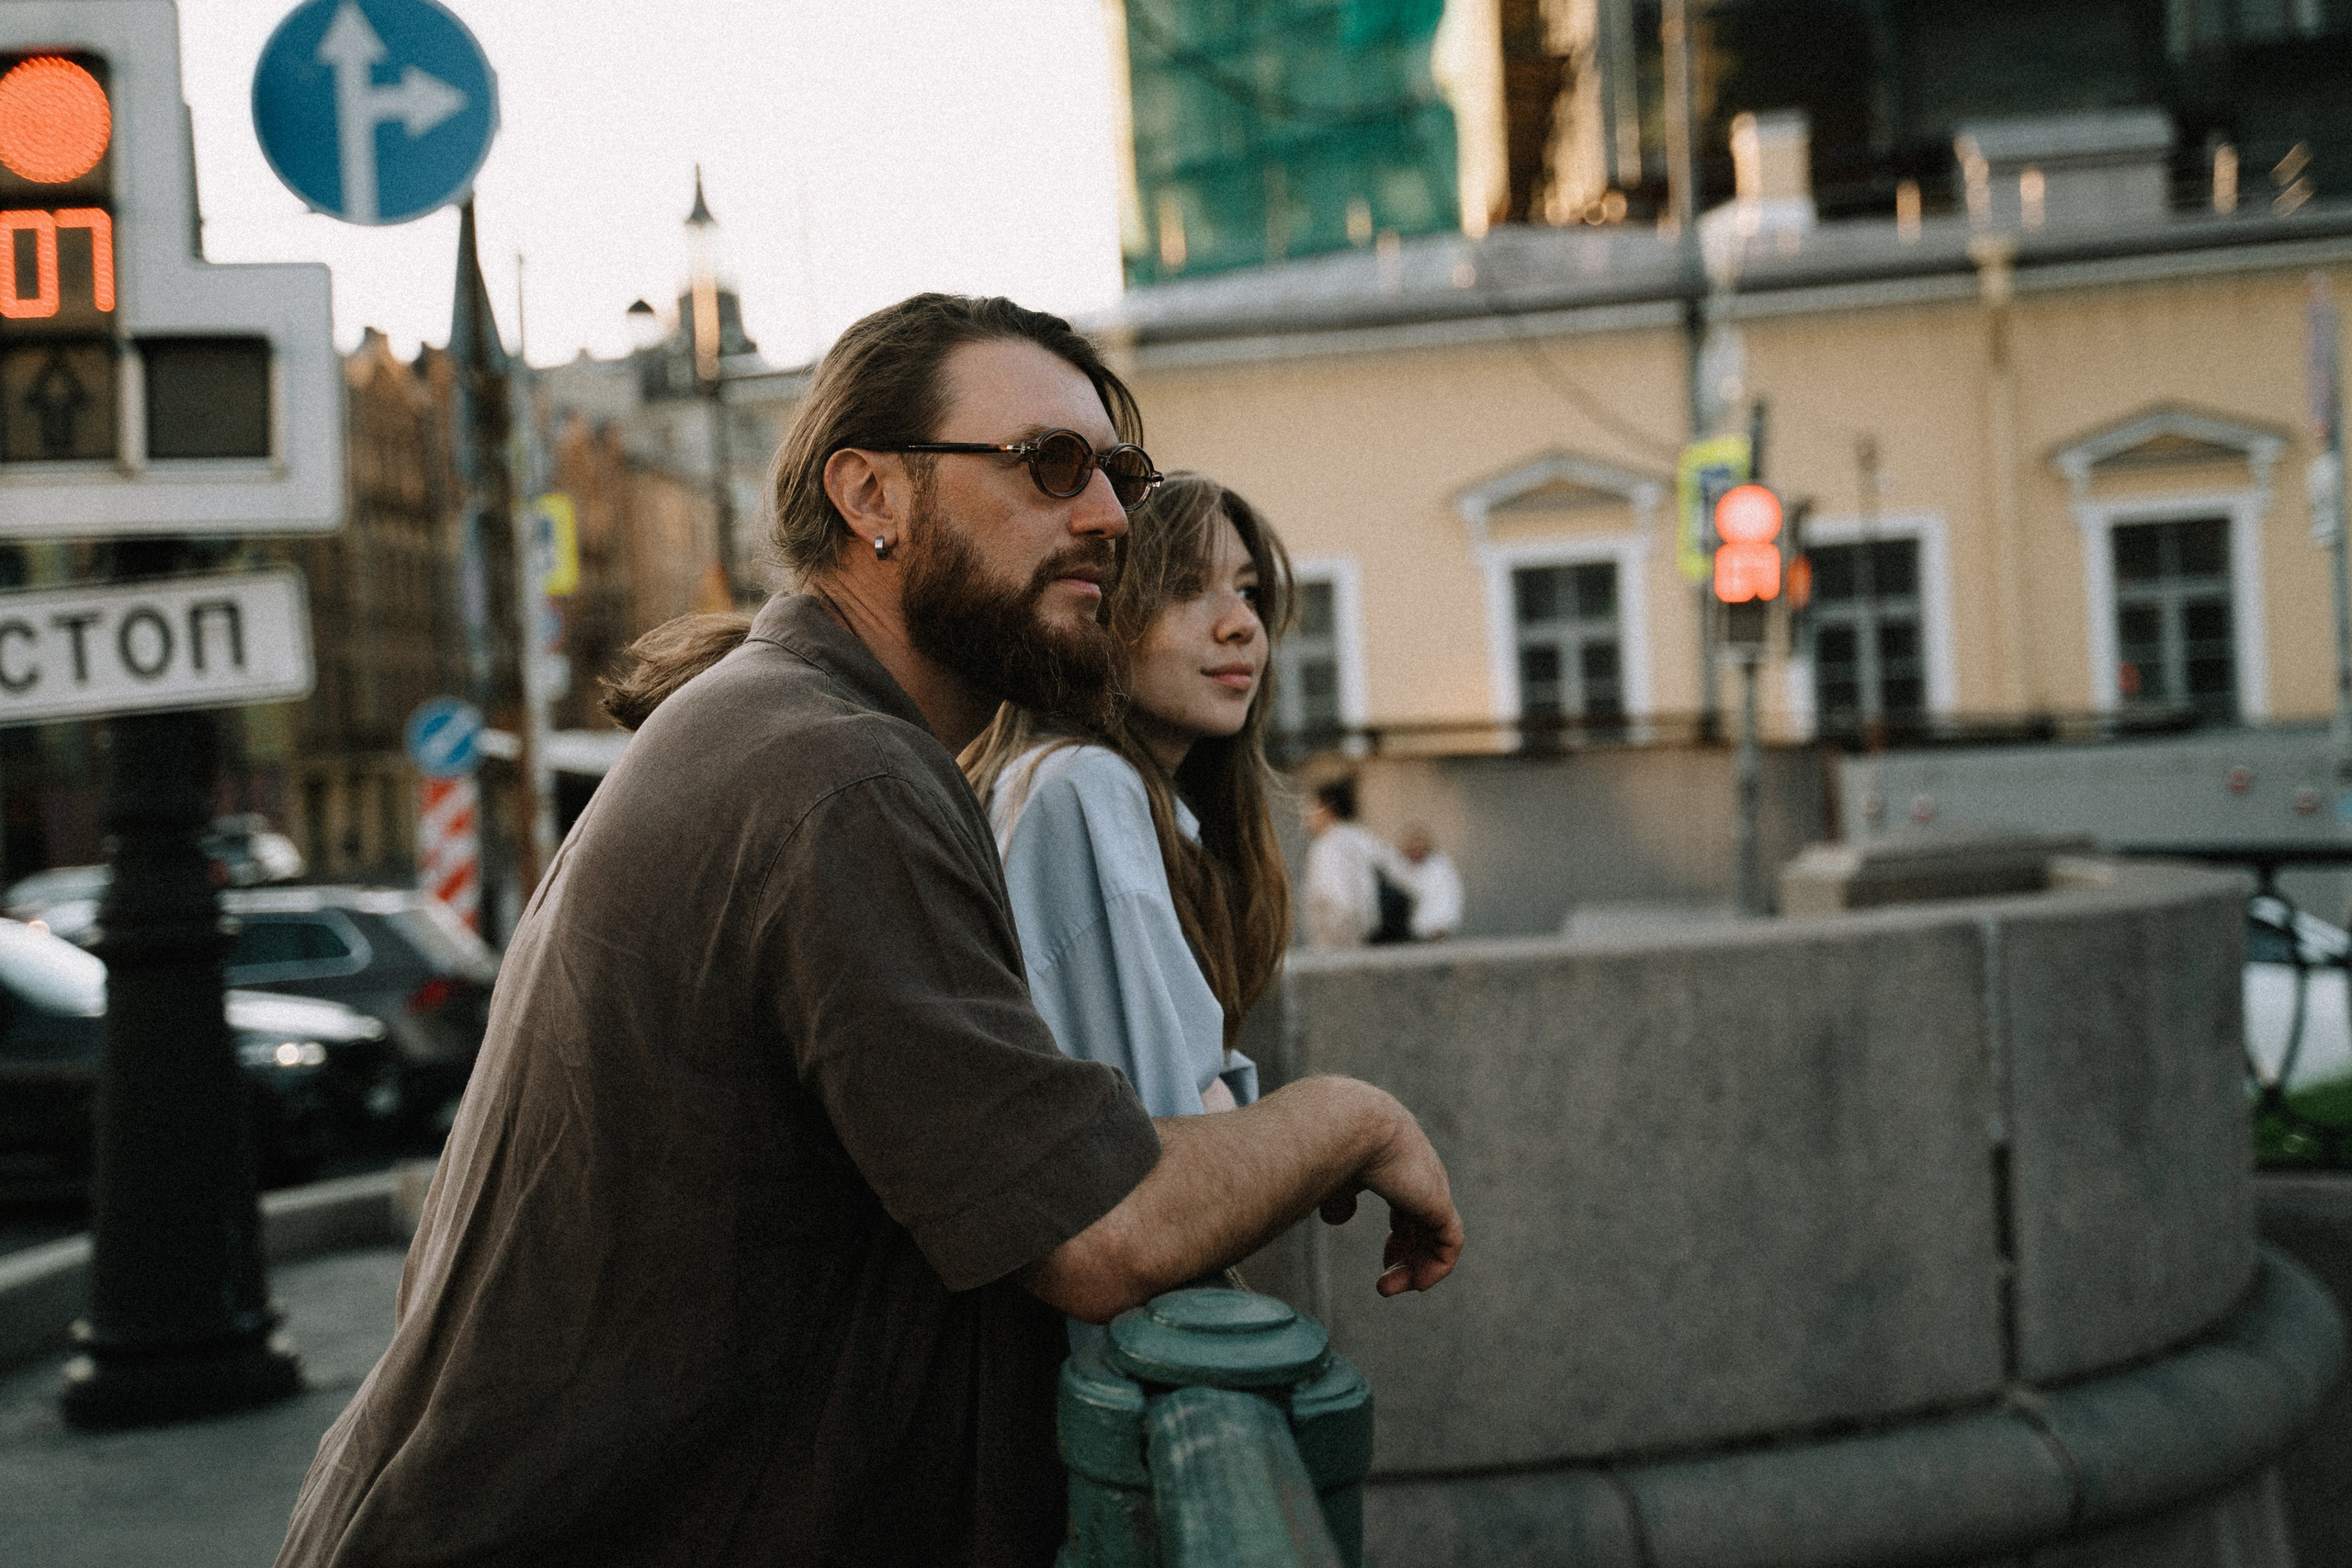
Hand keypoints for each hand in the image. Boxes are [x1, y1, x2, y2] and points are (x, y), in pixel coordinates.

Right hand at [1318, 1101, 1461, 1296]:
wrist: (1350, 1123)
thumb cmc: (1332, 1142)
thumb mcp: (1333, 1173)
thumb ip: (1339, 1194)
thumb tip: (1337, 1217)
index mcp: (1398, 1164)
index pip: (1411, 1206)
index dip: (1401, 1236)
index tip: (1384, 1258)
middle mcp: (1421, 1175)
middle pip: (1423, 1225)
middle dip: (1406, 1256)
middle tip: (1384, 1283)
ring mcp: (1432, 1188)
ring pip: (1435, 1239)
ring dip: (1414, 1269)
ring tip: (1387, 1288)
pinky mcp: (1439, 1203)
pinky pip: (1449, 1244)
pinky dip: (1436, 1268)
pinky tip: (1416, 1283)